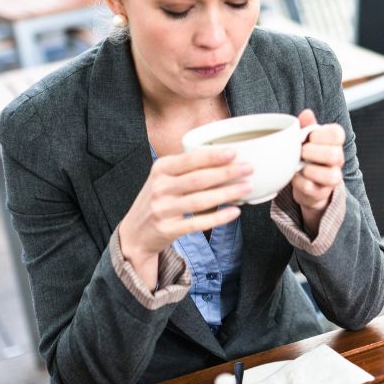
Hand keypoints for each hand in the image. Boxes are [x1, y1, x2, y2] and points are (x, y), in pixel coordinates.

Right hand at [118, 148, 252, 289]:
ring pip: (200, 201)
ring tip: (247, 187)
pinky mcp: (168, 230)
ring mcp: (163, 210)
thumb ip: (186, 165)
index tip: (233, 152)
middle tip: (248, 168)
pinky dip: (218, 217)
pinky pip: (197, 223)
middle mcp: (160, 188)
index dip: (212, 156)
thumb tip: (221, 150)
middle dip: (226, 173)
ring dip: (226, 193)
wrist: (134, 233)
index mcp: (160, 169)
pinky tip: (234, 212)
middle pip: (198, 179)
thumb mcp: (164, 177)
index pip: (189, 160)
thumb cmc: (158, 199)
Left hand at [292, 109, 345, 234]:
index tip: (309, 137)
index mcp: (334, 143)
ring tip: (300, 167)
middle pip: (336, 155)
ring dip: (311, 170)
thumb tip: (307, 113)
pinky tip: (295, 177)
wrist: (306, 183)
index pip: (337, 134)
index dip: (321, 134)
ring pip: (331, 176)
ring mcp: (331, 178)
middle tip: (302, 152)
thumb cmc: (307, 156)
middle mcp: (337, 160)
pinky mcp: (321, 193)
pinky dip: (300, 183)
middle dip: (314, 152)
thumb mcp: (306, 139)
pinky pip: (313, 189)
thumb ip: (307, 126)